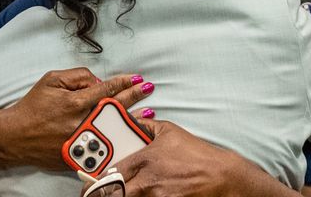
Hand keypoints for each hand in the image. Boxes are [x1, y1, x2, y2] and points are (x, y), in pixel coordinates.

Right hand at [2, 68, 152, 169]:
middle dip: (134, 97)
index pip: (106, 89)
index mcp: (74, 102)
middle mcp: (81, 122)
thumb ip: (76, 76)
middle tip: (148, 89)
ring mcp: (81, 140)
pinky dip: (116, 141)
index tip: (137, 78)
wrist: (15, 136)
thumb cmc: (32, 106)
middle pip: (114, 108)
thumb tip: (97, 81)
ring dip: (132, 120)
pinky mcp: (78, 156)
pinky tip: (128, 136)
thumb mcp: (50, 80)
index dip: (123, 82)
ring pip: (112, 129)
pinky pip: (102, 147)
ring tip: (148, 113)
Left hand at [83, 118, 270, 196]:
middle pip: (111, 195)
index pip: (107, 176)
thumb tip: (130, 120)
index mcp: (143, 160)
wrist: (222, 176)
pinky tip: (143, 196)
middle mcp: (146, 181)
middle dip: (101, 196)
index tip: (88, 187)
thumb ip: (144, 126)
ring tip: (124, 193)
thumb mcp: (170, 131)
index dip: (93, 185)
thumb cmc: (196, 154)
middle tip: (97, 195)